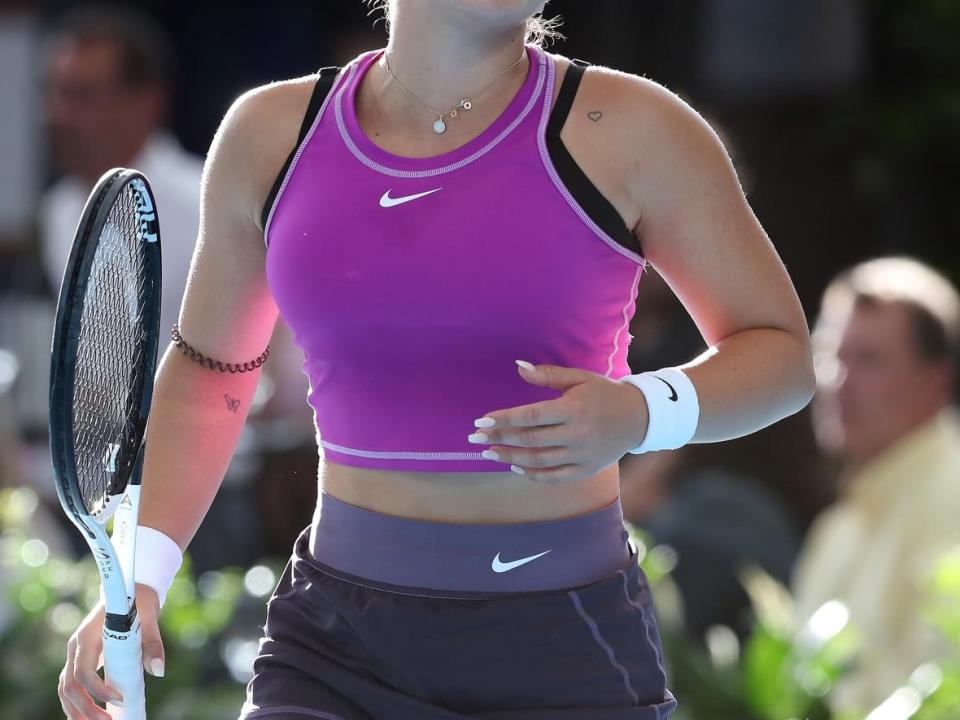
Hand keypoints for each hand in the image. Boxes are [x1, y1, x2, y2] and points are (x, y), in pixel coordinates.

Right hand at [58, 584, 164, 719]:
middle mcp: (76, 646)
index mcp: (88, 635)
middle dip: (84, 708)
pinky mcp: (81, 659)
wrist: (128, 589)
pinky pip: (70, 685)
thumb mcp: (149, 617)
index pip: (83, 671)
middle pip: (69, 685)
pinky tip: (88, 716)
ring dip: (76, 710)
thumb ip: (152, 643)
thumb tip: (157, 670)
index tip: (119, 699)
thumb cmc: (138, 602)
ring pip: (65, 688)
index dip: (98, 689)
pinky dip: (76, 703)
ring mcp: (75, 654)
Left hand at [469, 361, 649, 482]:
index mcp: (574, 409)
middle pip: (530, 440)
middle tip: (475, 440)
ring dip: (510, 458)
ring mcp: (582, 455)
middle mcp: (577, 434)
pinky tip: (515, 467)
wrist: (639, 417)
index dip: (503, 419)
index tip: (480, 422)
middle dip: (499, 439)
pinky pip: (555, 476)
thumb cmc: (605, 393)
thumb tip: (518, 367)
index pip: (531, 416)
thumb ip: (548, 375)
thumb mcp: (580, 378)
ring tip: (489, 454)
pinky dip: (533, 474)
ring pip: (539, 461)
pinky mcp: (586, 469)